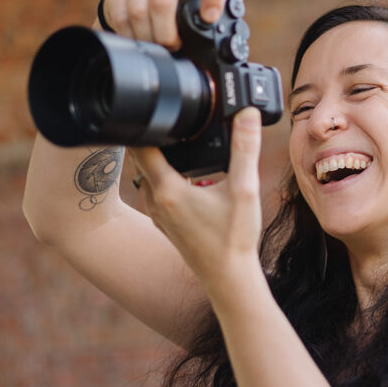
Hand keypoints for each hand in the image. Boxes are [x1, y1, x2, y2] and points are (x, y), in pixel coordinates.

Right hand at [98, 0, 250, 46]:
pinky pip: (120, 14)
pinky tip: (139, 41)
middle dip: (167, 33)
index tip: (210, 18)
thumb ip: (230, 5)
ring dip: (148, 37)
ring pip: (139, 10)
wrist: (150, 14)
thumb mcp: (213, 12)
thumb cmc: (188, 15)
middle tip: (174, 47)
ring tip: (157, 48)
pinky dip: (129, 35)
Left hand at [127, 107, 263, 293]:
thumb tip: (246, 113)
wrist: (228, 279)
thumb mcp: (244, 189)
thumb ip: (245, 148)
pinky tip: (184, 171)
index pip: (141, 145)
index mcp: (168, 189)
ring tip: (177, 139)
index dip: (146, 123)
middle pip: (141, 157)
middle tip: (170, 118)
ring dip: (157, 156)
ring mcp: (157, 212)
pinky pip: (155, 189)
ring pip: (146, 174)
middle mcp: (155, 200)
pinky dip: (163, 175)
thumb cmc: (233, 239)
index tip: (157, 108)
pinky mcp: (165, 221)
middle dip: (152, 136)